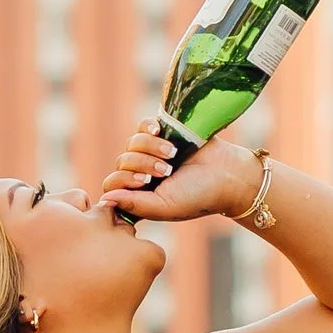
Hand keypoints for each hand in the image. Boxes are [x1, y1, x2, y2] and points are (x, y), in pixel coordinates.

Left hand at [98, 123, 260, 226]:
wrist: (228, 174)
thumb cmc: (198, 196)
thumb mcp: (165, 206)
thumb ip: (135, 205)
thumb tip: (104, 200)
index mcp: (142, 196)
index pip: (112, 185)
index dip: (123, 180)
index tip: (146, 182)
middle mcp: (145, 175)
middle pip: (121, 163)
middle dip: (142, 164)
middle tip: (166, 170)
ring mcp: (152, 153)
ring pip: (132, 143)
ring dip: (150, 147)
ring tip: (172, 154)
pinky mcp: (164, 133)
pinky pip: (142, 126)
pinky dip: (148, 127)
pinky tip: (159, 130)